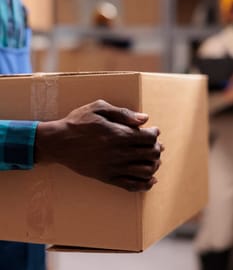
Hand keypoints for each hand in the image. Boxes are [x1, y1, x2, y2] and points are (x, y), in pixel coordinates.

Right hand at [35, 100, 163, 191]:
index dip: (155, 134)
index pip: (148, 138)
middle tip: (155, 145)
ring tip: (153, 160)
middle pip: (150, 154)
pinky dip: (145, 184)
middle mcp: (119, 153)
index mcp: (119, 134)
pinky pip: (131, 185)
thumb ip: (123, 113)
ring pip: (145, 171)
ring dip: (154, 165)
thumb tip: (144, 119)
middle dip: (157, 149)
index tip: (154, 131)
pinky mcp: (107, 178)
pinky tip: (150, 181)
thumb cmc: (78, 122)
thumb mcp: (98, 108)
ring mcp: (113, 167)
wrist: (58, 142)